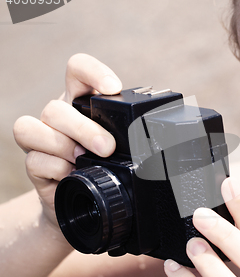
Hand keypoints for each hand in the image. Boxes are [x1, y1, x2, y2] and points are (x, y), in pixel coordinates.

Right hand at [13, 53, 119, 227]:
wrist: (86, 205)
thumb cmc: (107, 167)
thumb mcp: (124, 147)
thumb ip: (134, 136)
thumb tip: (171, 140)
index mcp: (83, 103)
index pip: (78, 71)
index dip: (92, 72)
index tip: (113, 88)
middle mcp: (60, 118)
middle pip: (56, 107)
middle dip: (84, 127)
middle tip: (107, 147)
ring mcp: (43, 140)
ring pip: (32, 128)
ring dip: (62, 144)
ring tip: (82, 159)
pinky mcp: (35, 165)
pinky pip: (34, 160)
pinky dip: (55, 168)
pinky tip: (71, 174)